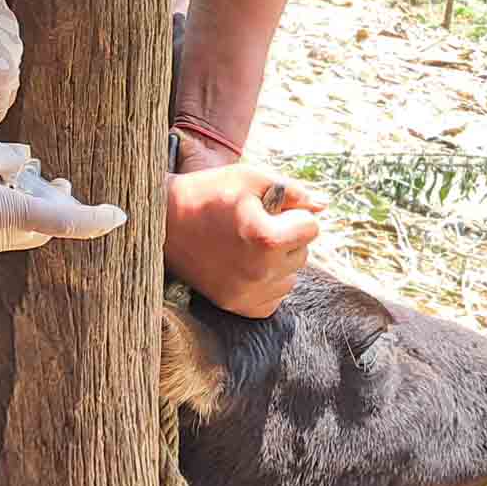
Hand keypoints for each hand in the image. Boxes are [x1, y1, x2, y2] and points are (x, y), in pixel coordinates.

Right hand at [0, 132, 125, 265]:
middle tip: (54, 182)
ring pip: (11, 235)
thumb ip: (8, 158)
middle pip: (36, 230)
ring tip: (9, 181)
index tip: (117, 216)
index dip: (93, 220)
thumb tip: (24, 163)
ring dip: (19, 212)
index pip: (59, 221)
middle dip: (50, 208)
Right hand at [163, 161, 326, 317]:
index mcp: (265, 238)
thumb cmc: (207, 194)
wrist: (162, 223)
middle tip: (250, 226)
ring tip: (244, 245)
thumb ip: (292, 191)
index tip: (265, 209)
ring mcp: (247, 293)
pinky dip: (265, 283)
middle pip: (303, 253)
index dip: (291, 212)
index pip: (312, 227)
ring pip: (290, 277)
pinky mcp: (237, 307)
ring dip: (277, 261)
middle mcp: (259, 271)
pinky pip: (274, 298)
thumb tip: (323, 206)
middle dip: (285, 237)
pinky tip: (242, 265)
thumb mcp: (249, 178)